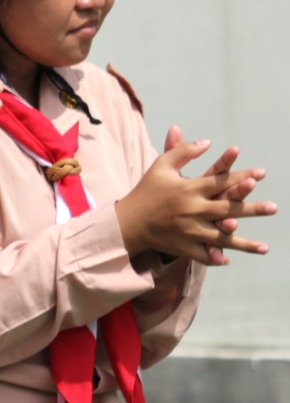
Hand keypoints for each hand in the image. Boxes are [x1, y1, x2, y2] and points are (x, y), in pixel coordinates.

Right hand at [116, 127, 276, 263]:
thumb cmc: (146, 190)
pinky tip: (230, 260)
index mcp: (188, 188)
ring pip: (221, 237)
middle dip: (252, 209)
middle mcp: (191, 209)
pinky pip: (203, 255)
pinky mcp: (182, 246)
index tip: (261, 174)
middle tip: (274, 208)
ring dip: (244, 243)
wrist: (127, 221)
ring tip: (265, 247)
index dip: (241, 176)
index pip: (220, 180)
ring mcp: (188, 230)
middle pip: (227, 209)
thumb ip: (182, 151)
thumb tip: (207, 142)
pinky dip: (216, 258)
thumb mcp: (161, 166)